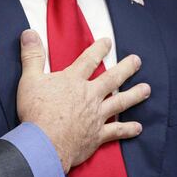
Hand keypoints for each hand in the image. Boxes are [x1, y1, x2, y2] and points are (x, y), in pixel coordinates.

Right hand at [17, 30, 149, 172]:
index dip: (98, 49)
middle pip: (111, 79)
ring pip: (120, 103)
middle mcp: (89, 96)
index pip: (88, 60)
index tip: (108, 42)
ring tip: (146, 89)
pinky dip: (127, 129)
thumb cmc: (35, 112)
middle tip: (137, 61)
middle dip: (126, 68)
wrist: (45, 143)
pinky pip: (116, 131)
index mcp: (73, 81)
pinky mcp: (97, 135)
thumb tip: (29, 32)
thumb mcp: (29, 79)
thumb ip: (32, 55)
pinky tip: (138, 128)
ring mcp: (95, 116)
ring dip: (134, 95)